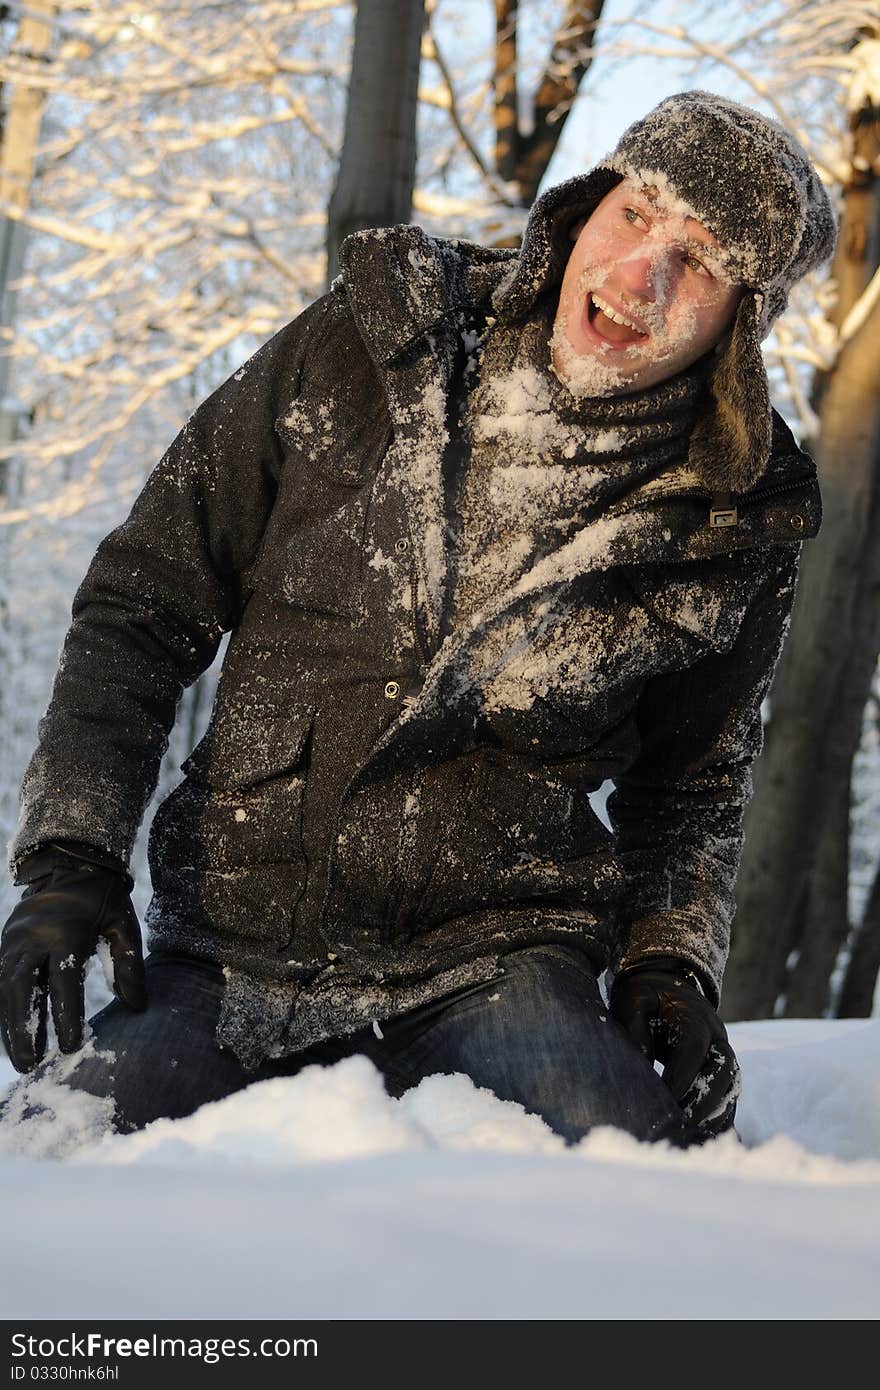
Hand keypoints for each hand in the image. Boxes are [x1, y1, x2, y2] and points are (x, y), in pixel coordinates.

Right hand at [0, 856, 145, 1071]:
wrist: (68, 861)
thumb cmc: (102, 897)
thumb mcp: (123, 924)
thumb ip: (129, 965)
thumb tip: (136, 1008)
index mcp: (65, 932)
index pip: (64, 981)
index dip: (67, 1016)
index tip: (72, 1047)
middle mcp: (32, 938)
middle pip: (23, 990)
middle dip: (25, 1030)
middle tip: (32, 1065)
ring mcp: (13, 940)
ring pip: (6, 990)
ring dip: (10, 1026)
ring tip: (22, 1059)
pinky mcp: (4, 944)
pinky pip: (0, 982)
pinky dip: (4, 1010)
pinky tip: (11, 1035)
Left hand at [610, 956, 739, 1135]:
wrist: (664, 984)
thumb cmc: (644, 997)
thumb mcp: (633, 1003)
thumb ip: (635, 1030)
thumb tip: (641, 1066)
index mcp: (694, 1018)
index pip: (693, 1051)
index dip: (681, 1079)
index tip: (664, 1103)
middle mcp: (716, 1035)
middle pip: (724, 1070)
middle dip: (705, 1100)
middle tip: (682, 1124)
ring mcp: (723, 1051)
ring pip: (732, 1085)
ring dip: (717, 1112)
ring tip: (694, 1135)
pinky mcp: (722, 1067)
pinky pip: (729, 1094)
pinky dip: (721, 1115)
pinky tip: (704, 1135)